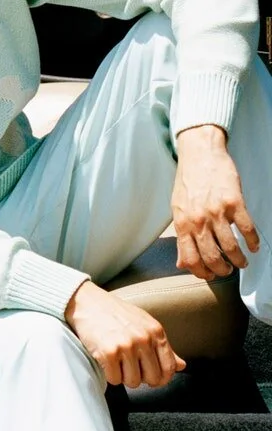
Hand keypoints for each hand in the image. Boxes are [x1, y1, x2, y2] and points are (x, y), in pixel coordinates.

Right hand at [65, 279, 184, 388]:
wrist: (86, 301)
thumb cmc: (115, 313)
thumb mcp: (144, 324)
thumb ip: (163, 346)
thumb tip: (182, 366)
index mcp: (156, 331)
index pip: (169, 367)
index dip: (162, 378)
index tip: (151, 377)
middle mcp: (143, 339)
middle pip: (152, 378)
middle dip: (141, 377)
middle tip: (129, 367)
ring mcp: (126, 346)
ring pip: (133, 382)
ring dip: (124, 377)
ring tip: (116, 362)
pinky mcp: (108, 352)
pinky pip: (115, 379)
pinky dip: (110, 375)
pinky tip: (106, 362)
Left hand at [172, 124, 259, 278]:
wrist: (200, 154)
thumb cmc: (189, 182)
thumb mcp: (177, 209)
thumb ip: (182, 236)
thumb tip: (181, 262)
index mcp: (182, 223)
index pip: (190, 258)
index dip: (203, 273)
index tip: (212, 275)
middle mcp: (197, 220)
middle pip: (212, 257)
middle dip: (223, 270)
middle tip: (229, 270)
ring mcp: (216, 211)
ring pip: (231, 247)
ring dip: (239, 260)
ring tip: (242, 262)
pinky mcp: (234, 202)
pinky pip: (247, 229)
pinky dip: (253, 242)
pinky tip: (254, 246)